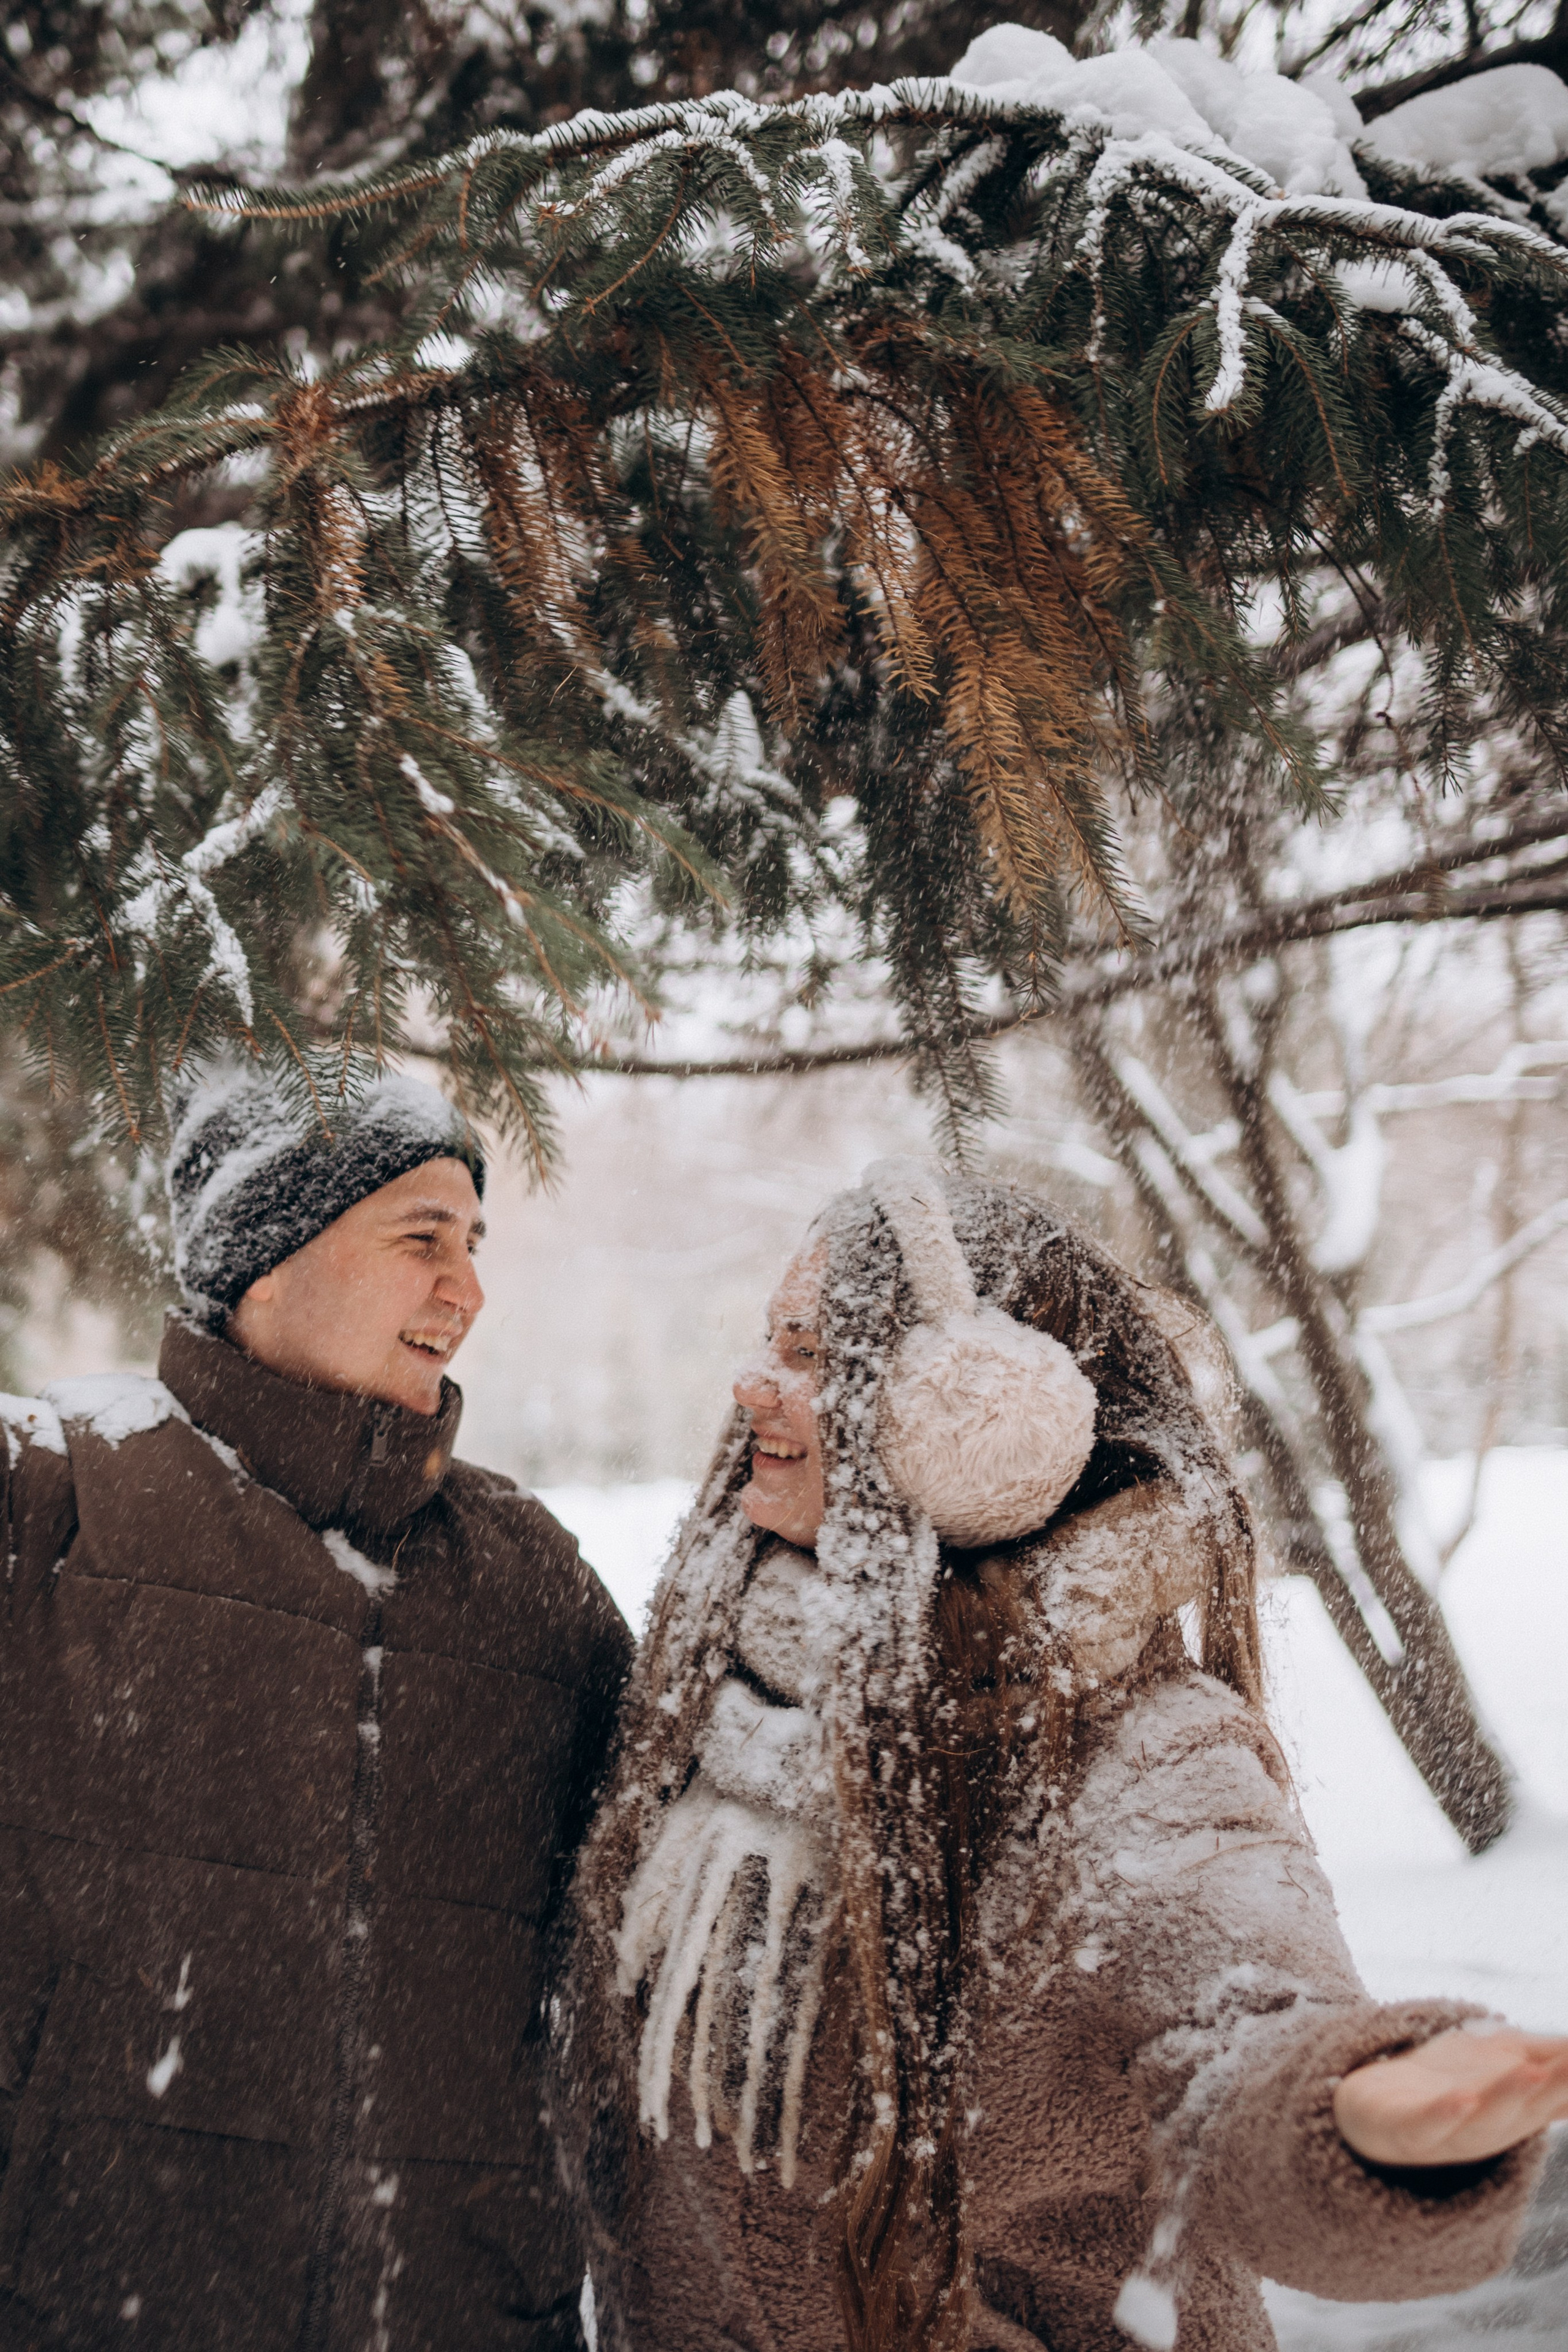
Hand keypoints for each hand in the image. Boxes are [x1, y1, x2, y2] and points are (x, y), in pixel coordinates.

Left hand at [1334, 2023, 1567, 2167]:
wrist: (1369, 2107)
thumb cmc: (1452, 2083)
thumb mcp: (1508, 2059)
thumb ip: (1557, 2057)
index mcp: (1519, 2110)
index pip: (1559, 2096)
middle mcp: (1491, 2126)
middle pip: (1529, 2109)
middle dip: (1557, 2087)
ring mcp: (1447, 2133)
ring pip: (1484, 2121)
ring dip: (1509, 2098)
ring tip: (1531, 2073)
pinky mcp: (1403, 2130)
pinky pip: (1426, 2127)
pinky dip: (1446, 2114)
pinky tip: (1462, 2098)